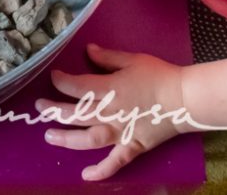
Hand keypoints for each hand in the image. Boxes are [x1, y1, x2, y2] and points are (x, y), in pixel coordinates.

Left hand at [35, 43, 190, 180]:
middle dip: (54, 110)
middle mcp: (110, 113)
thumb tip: (87, 49)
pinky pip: (115, 162)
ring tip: (49, 136)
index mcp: (109, 89)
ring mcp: (121, 132)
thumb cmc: (159, 75)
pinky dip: (101, 171)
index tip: (54, 76)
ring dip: (66, 138)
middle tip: (40, 107)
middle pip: (75, 114)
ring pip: (87, 138)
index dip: (61, 81)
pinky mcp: (133, 146)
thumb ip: (107, 57)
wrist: (185, 98)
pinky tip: (86, 176)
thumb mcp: (132, 59)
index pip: (76, 86)